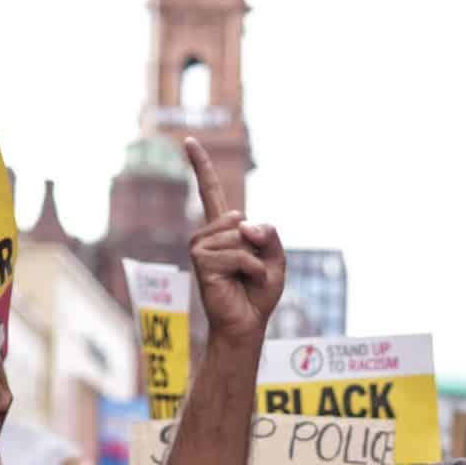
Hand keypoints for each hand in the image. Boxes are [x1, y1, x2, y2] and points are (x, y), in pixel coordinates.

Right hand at [184, 138, 285, 337]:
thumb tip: (243, 223)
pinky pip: (239, 254)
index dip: (200, 166)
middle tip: (251, 270)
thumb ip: (268, 235)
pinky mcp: (202, 262)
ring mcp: (201, 247)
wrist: (247, 324)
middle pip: (242, 220)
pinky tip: (243, 283)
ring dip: (255, 261)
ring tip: (246, 278)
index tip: (189, 140)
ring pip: (240, 237)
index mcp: (224, 229)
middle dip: (259, 245)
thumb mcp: (276, 259)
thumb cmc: (258, 293)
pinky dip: (252, 269)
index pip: (210, 192)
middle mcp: (207, 235)